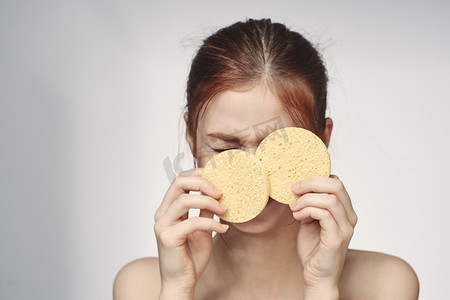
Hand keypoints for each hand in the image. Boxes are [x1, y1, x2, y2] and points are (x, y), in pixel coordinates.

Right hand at [154, 168, 228, 298]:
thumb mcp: (203, 228)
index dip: (198, 175)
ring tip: (224, 210)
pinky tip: (223, 230)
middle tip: (221, 192)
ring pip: (184, 200)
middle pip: (178, 182)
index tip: (218, 180)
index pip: (180, 180)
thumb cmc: (191, 256)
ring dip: (208, 202)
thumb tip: (219, 193)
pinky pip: (192, 222)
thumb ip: (206, 210)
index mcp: (168, 209)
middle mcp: (162, 214)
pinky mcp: (168, 238)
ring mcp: (162, 225)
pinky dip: (211, 223)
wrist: (182, 282)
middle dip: (202, 183)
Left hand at [289, 175, 357, 297]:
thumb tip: (298, 187)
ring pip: (330, 199)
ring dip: (307, 199)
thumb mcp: (309, 220)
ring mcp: (345, 228)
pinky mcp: (337, 239)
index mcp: (345, 210)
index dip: (316, 178)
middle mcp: (350, 217)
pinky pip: (325, 215)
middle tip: (294, 189)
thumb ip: (309, 204)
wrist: (316, 275)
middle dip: (312, 183)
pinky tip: (297, 216)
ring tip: (294, 207)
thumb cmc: (313, 248)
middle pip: (337, 185)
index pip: (336, 183)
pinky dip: (308, 210)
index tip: (298, 185)